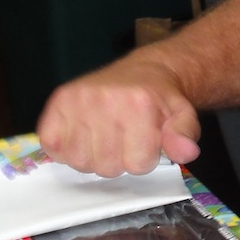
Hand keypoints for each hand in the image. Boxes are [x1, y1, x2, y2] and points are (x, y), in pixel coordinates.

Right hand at [36, 56, 200, 175]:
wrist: (145, 72)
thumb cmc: (161, 100)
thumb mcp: (183, 116)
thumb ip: (184, 135)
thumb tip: (186, 153)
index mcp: (138, 105)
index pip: (136, 164)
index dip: (143, 159)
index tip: (146, 142)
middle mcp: (105, 100)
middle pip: (106, 166)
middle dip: (119, 161)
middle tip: (124, 140)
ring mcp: (79, 100)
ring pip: (79, 160)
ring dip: (92, 157)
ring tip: (104, 139)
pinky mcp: (59, 101)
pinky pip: (52, 144)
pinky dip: (64, 148)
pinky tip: (82, 136)